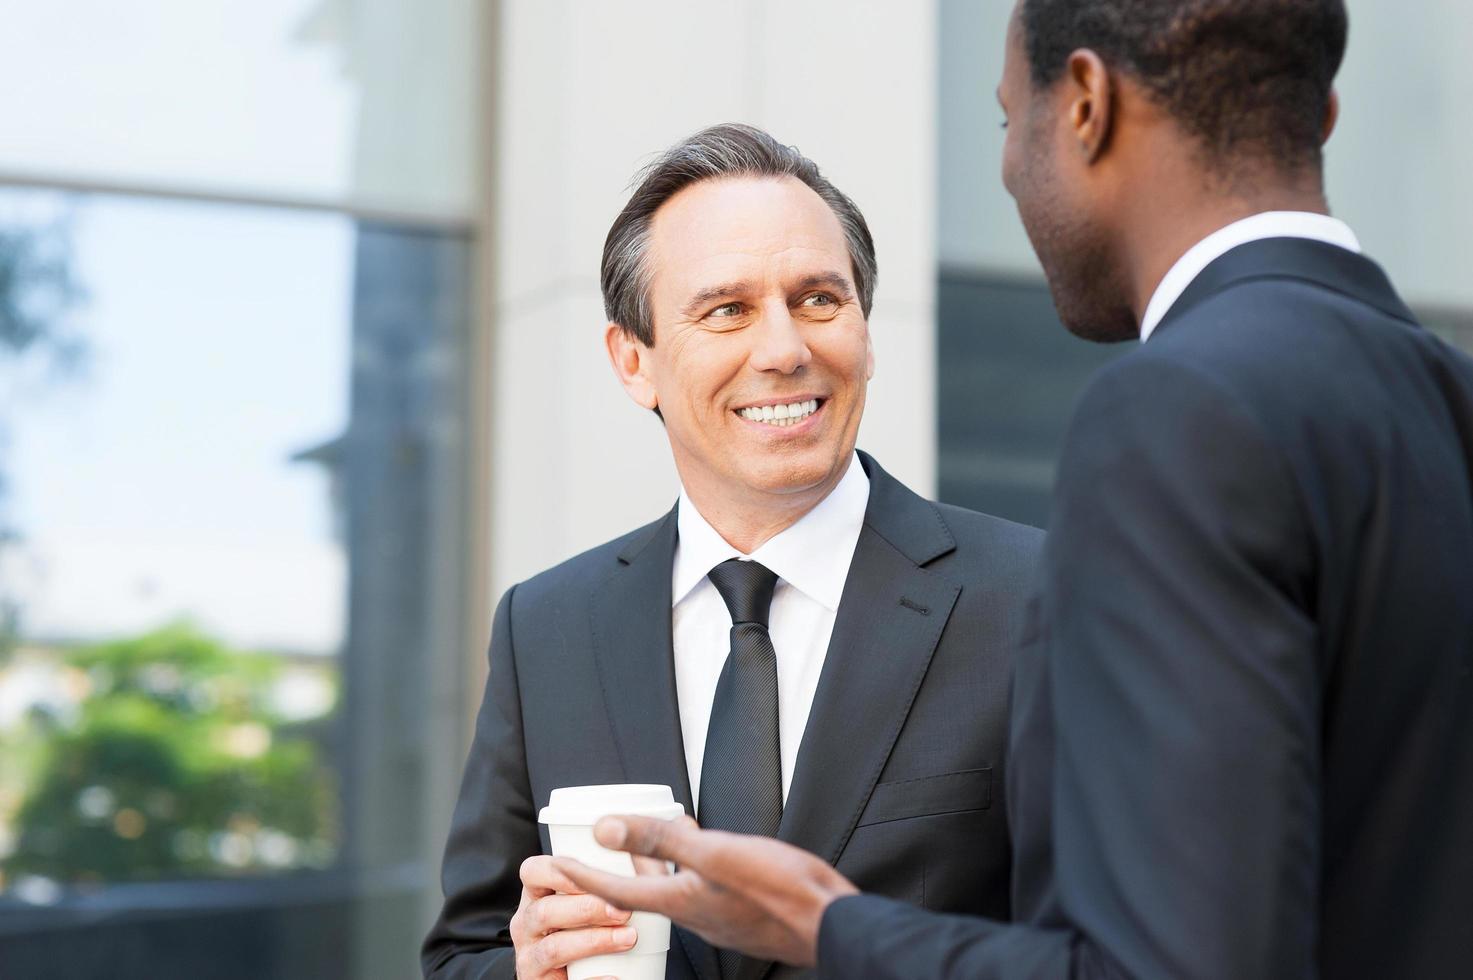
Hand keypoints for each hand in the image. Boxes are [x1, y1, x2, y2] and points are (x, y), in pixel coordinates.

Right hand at [510, 855, 637, 978]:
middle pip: (545, 911)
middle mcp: (525, 925)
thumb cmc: (580, 930)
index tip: (594, 875)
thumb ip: (602, 882)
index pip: (533, 872)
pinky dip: (593, 979)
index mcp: (535, 897)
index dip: (560, 871)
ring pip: (553, 947)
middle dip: (587, 909)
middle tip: (623, 911)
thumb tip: (644, 857)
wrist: (566, 975)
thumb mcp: (580, 903)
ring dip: (593, 941)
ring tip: (628, 938)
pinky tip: (616, 975)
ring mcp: (529, 958)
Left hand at [554, 815, 858, 966]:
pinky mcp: (741, 913)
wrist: (832, 922)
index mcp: (681, 901)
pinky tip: (705, 850)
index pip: (616, 890)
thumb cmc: (781, 890)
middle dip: (621, 865)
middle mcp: (695, 913)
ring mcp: (719, 917)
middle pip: (644, 889)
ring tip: (655, 831)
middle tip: (600, 845)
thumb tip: (606, 828)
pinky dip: (691, 866)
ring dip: (660, 861)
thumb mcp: (716, 853)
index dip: (583, 875)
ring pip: (676, 886)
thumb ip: (661, 840)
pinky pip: (702, 887)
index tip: (554, 865)